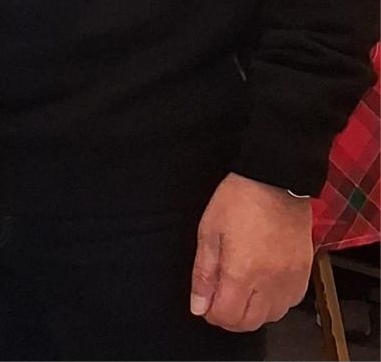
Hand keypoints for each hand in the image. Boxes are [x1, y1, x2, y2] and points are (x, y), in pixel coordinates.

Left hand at [190, 172, 312, 330]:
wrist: (275, 180)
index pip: (226, 316)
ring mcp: (290, 280)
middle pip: (249, 323)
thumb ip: (203, 273)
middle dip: (230, 316)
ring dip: (253, 312)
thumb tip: (199, 305)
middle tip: (220, 297)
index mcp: (241, 272)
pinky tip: (263, 285)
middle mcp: (269, 283)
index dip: (211, 313)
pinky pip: (290, 303)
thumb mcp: (209, 231)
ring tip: (241, 289)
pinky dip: (274, 302)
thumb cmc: (238, 200)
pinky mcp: (305, 274)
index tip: (205, 302)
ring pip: (271, 317)